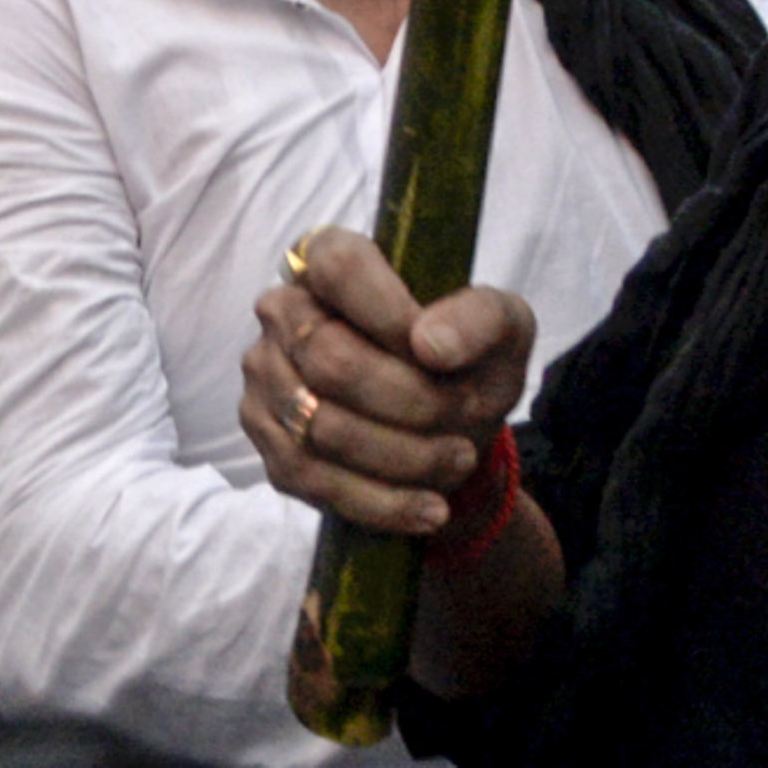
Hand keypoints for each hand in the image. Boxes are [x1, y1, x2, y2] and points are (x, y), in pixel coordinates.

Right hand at [240, 225, 537, 539]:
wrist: (448, 430)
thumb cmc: (464, 362)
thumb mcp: (501, 330)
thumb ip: (480, 317)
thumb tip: (430, 345)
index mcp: (326, 260)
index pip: (336, 267)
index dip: (389, 314)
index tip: (439, 354)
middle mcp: (280, 311)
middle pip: (330, 360)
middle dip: (411, 402)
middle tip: (464, 419)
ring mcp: (266, 380)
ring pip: (323, 427)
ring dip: (403, 456)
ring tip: (457, 460)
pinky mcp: (269, 444)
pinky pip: (315, 480)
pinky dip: (381, 502)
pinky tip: (428, 507)